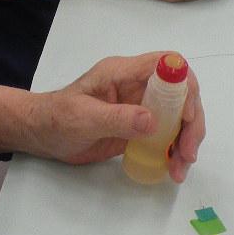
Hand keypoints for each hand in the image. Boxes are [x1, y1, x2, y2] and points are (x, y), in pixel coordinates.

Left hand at [24, 51, 204, 182]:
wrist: (42, 135)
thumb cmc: (55, 118)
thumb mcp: (82, 118)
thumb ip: (116, 118)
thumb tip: (152, 121)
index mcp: (123, 73)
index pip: (167, 66)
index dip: (184, 87)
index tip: (186, 116)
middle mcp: (137, 87)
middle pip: (180, 95)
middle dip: (191, 123)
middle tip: (188, 153)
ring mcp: (140, 107)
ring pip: (177, 118)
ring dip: (185, 142)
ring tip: (180, 169)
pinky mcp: (139, 128)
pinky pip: (166, 135)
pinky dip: (173, 151)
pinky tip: (173, 168)